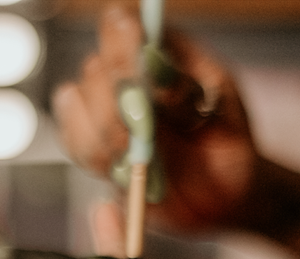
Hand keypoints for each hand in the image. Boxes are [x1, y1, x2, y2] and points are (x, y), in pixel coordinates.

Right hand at [52, 3, 260, 231]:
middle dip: (116, 108)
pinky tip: (124, 171)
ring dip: (105, 139)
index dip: (121, 48)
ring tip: (140, 161)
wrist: (219, 194)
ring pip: (75, 107)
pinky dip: (95, 160)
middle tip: (144, 134)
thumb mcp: (225, 113)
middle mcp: (124, 72)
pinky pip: (73, 143)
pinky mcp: (89, 143)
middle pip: (94, 70)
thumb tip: (152, 58)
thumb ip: (187, 88)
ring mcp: (102, 107)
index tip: (143, 85)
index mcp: (159, 49)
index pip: (120, 24)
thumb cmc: (226, 145)